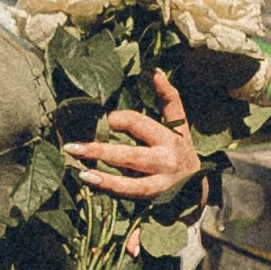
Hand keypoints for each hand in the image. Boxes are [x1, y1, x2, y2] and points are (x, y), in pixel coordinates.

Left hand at [67, 70, 201, 202]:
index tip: (99, 119)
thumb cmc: (180, 150)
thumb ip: (168, 98)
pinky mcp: (154, 199)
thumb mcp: (180, 125)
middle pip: (131, 155)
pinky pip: (129, 196)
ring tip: (80, 170)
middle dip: (100, 151)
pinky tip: (90, 182)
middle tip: (71, 146)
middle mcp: (165, 160)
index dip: (116, 120)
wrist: (199, 188)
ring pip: (130, 182)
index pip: (138, 124)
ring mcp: (160, 183)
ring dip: (104, 177)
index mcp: (170, 138)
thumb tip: (154, 70)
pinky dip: (109, 189)